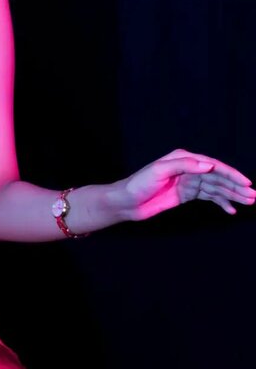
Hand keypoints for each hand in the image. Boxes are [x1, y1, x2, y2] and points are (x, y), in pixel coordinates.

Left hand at [119, 148, 254, 220]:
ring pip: (216, 188)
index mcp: (184, 159)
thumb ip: (185, 166)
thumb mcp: (159, 171)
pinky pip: (208, 197)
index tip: (245, 182)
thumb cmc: (139, 184)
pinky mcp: (185, 195)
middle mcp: (189, 169)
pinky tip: (231, 209)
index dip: (231, 174)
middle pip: (218, 177)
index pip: (213, 165)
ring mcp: (188, 182)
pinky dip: (220, 202)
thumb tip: (210, 165)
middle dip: (236, 186)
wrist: (125, 202)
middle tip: (253, 196)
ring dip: (232, 195)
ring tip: (248, 202)